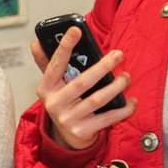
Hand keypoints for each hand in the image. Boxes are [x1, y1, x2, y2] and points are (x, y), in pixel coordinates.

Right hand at [30, 29, 135, 149]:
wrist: (67, 137)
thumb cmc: (64, 103)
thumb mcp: (52, 86)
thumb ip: (47, 64)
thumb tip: (36, 43)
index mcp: (46, 89)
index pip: (55, 65)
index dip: (65, 47)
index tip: (76, 30)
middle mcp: (54, 104)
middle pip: (82, 82)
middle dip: (102, 67)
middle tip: (117, 55)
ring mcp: (68, 119)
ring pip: (97, 100)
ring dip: (116, 86)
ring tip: (126, 77)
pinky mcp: (83, 131)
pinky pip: (108, 118)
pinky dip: (123, 109)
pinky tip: (132, 101)